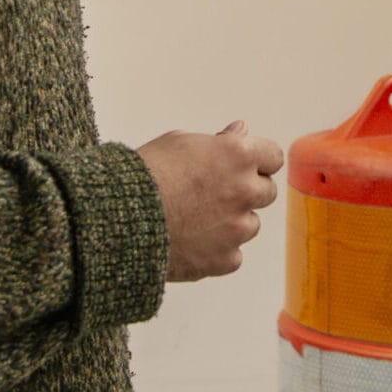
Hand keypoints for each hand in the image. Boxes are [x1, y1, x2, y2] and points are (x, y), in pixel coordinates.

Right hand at [136, 122, 284, 280]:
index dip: (257, 161)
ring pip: (249, 225)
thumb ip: (218, 140)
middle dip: (247, 191)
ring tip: (196, 219)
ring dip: (233, 222)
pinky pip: (233, 255)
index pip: (273, 157)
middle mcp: (245, 190)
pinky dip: (218, 251)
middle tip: (216, 193)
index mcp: (238, 155)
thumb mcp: (180, 142)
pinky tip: (192, 241)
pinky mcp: (225, 260)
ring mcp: (237, 228)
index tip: (244, 167)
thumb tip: (241, 131)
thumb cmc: (145, 175)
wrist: (119, 220)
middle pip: (266, 192)